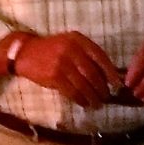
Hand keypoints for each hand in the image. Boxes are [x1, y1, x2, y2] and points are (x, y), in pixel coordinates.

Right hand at [10, 31, 125, 106]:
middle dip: (102, 88)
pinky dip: (81, 100)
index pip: (100, 57)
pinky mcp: (54, 77)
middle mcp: (71, 50)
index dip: (110, 72)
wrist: (26, 52)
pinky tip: (85, 104)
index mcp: (78, 40)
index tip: (117, 84)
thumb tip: (108, 74)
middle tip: (107, 97)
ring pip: (84, 85)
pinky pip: (72, 91)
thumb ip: (86, 54)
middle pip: (93, 74)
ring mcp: (62, 63)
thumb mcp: (70, 43)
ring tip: (98, 104)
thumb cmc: (52, 49)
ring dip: (93, 97)